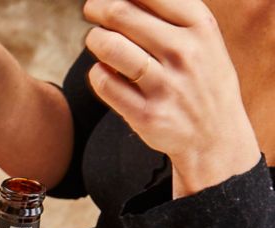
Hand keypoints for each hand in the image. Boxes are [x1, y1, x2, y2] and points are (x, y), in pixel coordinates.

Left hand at [83, 0, 259, 197]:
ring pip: (109, 47)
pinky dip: (97, 73)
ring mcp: (166, 85)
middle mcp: (185, 52)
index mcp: (200, 26)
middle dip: (98, 8)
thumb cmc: (201, 78)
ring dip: (94, 39)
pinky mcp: (146, 114)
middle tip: (91, 9)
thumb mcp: (202, 38)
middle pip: (122, 14)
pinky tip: (103, 71)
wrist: (216, 135)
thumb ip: (171, 14)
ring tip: (95, 39)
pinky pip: (105, 83)